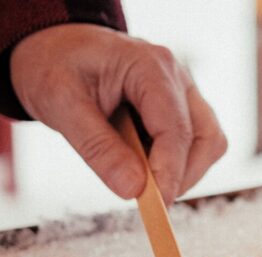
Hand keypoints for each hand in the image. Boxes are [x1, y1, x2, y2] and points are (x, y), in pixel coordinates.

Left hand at [10, 24, 226, 203]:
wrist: (53, 48)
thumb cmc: (54, 67)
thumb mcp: (62, 106)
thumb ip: (98, 148)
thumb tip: (133, 190)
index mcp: (150, 66)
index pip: (175, 128)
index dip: (170, 172)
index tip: (156, 204)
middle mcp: (176, 77)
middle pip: (205, 138)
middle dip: (181, 175)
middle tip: (147, 199)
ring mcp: (183, 92)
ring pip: (208, 142)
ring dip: (183, 172)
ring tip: (141, 179)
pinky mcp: (180, 108)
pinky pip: (195, 143)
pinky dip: (177, 164)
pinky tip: (144, 164)